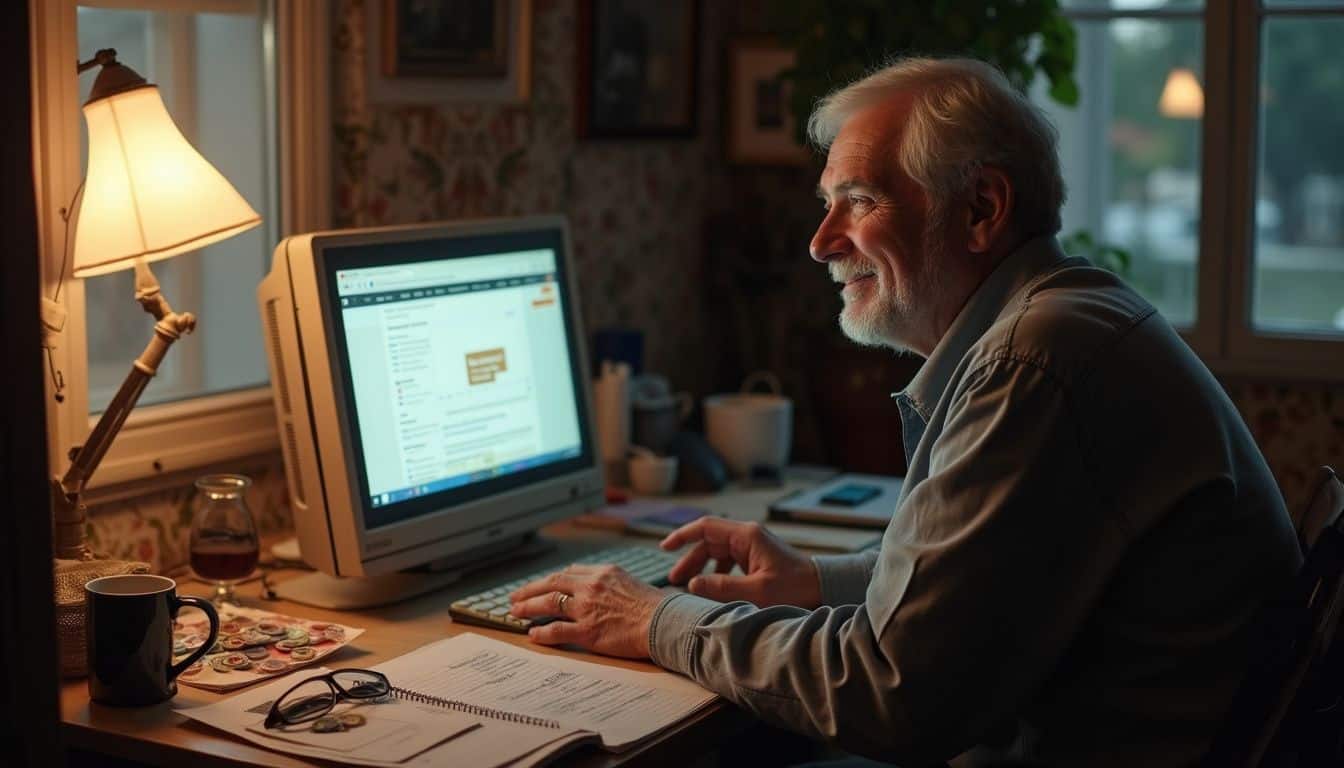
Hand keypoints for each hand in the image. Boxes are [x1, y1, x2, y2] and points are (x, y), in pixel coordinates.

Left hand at [508, 564, 664, 657]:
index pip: (568, 573)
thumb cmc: (654, 606)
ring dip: (528, 608)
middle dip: (529, 590)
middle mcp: (591, 586)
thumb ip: (609, 583)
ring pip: (548, 604)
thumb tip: (595, 587)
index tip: (540, 586)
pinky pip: (556, 630)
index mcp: (602, 572)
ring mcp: (587, 609)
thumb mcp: (630, 582)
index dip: (550, 580)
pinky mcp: (587, 631)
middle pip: (551, 584)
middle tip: (515, 597)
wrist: (664, 623)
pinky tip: (532, 634)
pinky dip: (541, 632)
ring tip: (515, 613)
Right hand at [660, 518, 822, 608]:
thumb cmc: (794, 588)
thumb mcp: (756, 592)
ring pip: (716, 551)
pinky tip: (710, 587)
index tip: (664, 547)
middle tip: (675, 580)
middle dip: (689, 559)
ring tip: (688, 585)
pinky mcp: (755, 557)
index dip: (682, 535)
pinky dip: (715, 572)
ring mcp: (751, 546)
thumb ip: (722, 587)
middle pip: (708, 541)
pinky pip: (727, 560)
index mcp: (746, 535)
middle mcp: (747, 536)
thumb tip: (692, 583)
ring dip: (701, 566)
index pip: (705, 527)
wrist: (821, 588)